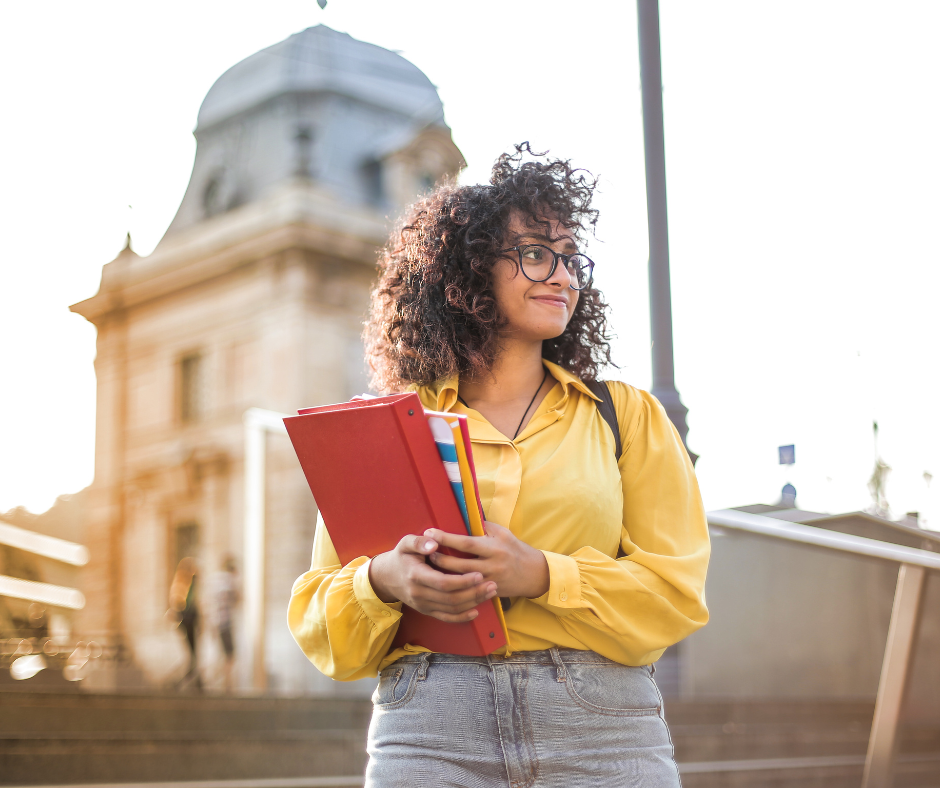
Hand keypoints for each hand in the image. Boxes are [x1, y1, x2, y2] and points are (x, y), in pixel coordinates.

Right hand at [368, 534, 497, 622]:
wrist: (387, 577)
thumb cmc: (401, 556)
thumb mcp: (405, 543)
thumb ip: (419, 542)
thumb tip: (434, 543)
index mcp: (416, 575)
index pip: (443, 582)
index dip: (462, 581)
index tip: (479, 574)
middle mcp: (419, 594)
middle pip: (451, 598)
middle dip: (474, 593)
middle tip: (492, 584)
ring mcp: (423, 605)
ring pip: (451, 609)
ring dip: (473, 602)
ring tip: (490, 592)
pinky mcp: (426, 611)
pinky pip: (446, 618)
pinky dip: (462, 617)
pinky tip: (476, 610)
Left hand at [425, 521, 549, 598]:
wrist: (534, 574)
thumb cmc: (515, 549)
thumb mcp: (502, 533)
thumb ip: (483, 526)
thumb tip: (463, 517)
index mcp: (494, 547)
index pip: (466, 543)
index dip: (447, 538)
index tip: (430, 532)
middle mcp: (492, 565)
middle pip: (460, 564)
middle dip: (440, 558)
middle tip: (424, 551)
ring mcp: (490, 581)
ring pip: (461, 580)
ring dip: (443, 573)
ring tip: (429, 566)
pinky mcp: (489, 592)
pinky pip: (468, 591)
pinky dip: (454, 586)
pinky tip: (442, 582)